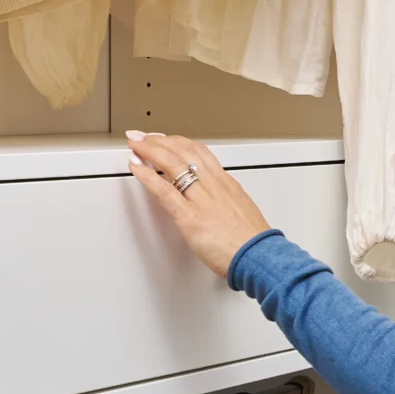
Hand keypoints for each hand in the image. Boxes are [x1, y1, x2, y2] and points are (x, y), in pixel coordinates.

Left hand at [122, 132, 271, 278]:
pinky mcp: (190, 217)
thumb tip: (217, 202)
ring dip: (150, 150)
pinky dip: (146, 176)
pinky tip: (135, 167)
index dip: (179, 142)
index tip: (167, 139)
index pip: (200, 152)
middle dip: (160, 140)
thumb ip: (226, 202)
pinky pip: (164, 190)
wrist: (258, 256)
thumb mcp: (242, 211)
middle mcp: (213, 186)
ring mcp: (201, 200)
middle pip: (184, 152)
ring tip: (136, 145)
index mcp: (226, 183)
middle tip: (144, 136)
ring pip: (173, 164)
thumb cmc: (252, 242)